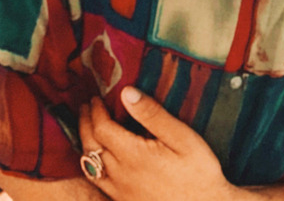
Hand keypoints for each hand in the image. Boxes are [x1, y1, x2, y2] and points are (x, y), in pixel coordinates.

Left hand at [79, 87, 237, 200]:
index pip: (101, 129)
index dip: (95, 111)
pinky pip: (98, 182)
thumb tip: (127, 92)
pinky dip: (90, 164)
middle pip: (90, 146)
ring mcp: (120, 193)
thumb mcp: (181, 137)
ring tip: (88, 127)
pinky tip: (97, 158)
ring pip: (89, 166)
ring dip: (85, 143)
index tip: (96, 97)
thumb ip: (152, 114)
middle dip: (85, 123)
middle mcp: (120, 176)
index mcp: (133, 155)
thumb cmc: (198, 172)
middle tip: (87, 106)